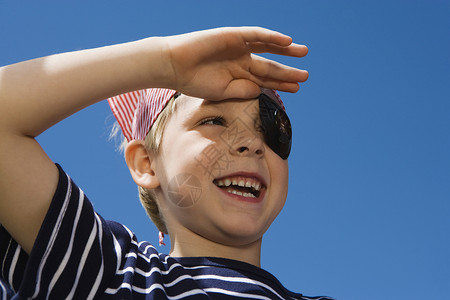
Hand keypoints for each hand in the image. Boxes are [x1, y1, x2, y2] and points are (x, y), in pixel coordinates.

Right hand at [162, 27, 308, 99]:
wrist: (174, 66)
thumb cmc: (194, 81)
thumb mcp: (223, 92)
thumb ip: (242, 91)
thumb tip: (261, 91)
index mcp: (238, 75)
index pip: (264, 80)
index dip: (280, 84)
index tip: (296, 89)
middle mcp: (241, 60)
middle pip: (269, 65)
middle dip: (287, 70)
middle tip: (305, 75)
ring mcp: (238, 47)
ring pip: (267, 47)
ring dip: (285, 51)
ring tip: (303, 53)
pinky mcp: (233, 35)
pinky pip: (256, 35)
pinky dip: (272, 37)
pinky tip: (287, 41)